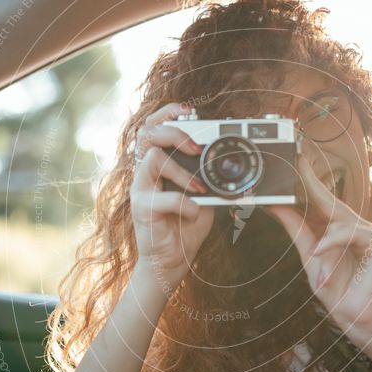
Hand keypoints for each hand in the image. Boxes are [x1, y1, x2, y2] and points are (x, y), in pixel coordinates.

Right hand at [130, 103, 213, 286]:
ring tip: (200, 189)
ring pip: (153, 159)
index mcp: (158, 164)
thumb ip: (210, 178)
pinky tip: (194, 213)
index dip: (168, 113)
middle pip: (147, 133)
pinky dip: (185, 203)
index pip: (154, 126)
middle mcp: (145, 173)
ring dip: (181, 172)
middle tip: (196, 148)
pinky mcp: (141, 210)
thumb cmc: (185, 227)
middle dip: (174, 133)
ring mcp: (140, 190)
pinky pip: (163, 198)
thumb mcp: (204, 197)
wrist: (171, 261)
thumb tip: (231, 163)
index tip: (190, 110)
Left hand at [267, 154, 371, 348]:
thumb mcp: (310, 258)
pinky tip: (322, 255)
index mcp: (344, 231)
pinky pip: (352, 233)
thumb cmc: (337, 292)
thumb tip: (277, 206)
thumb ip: (297, 231)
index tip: (296, 162)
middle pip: (334, 203)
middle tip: (296, 163)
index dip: (310, 183)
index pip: (325, 203)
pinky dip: (334, 243)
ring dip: (324, 243)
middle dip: (313, 184)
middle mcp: (361, 228)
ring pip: (341, 222)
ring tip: (316, 260)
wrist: (355, 319)